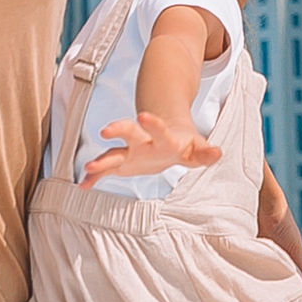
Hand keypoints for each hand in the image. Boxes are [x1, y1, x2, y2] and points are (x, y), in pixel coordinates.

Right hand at [81, 112, 224, 181]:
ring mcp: (130, 152)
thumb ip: (205, 152)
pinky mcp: (123, 164)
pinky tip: (83, 185)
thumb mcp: (197, 148)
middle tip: (106, 130)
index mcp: (162, 137)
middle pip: (129, 132)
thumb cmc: (184, 143)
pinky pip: (106, 171)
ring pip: (113, 153)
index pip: (158, 129)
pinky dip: (95, 178)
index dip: (152, 123)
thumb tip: (217, 153)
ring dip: (102, 161)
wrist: (169, 136)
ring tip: (89, 168)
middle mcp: (143, 141)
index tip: (144, 115)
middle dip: (119, 130)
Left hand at [256, 171, 301, 289]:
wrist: (261, 204)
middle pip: (291, 262)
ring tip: (277, 279)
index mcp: (295, 248)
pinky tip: (255, 268)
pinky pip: (257, 256)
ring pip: (273, 261)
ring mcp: (267, 245)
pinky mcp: (253, 243)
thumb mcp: (294, 249)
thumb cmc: (281, 223)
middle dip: (296, 271)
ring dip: (275, 269)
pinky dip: (259, 264)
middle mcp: (282, 247)